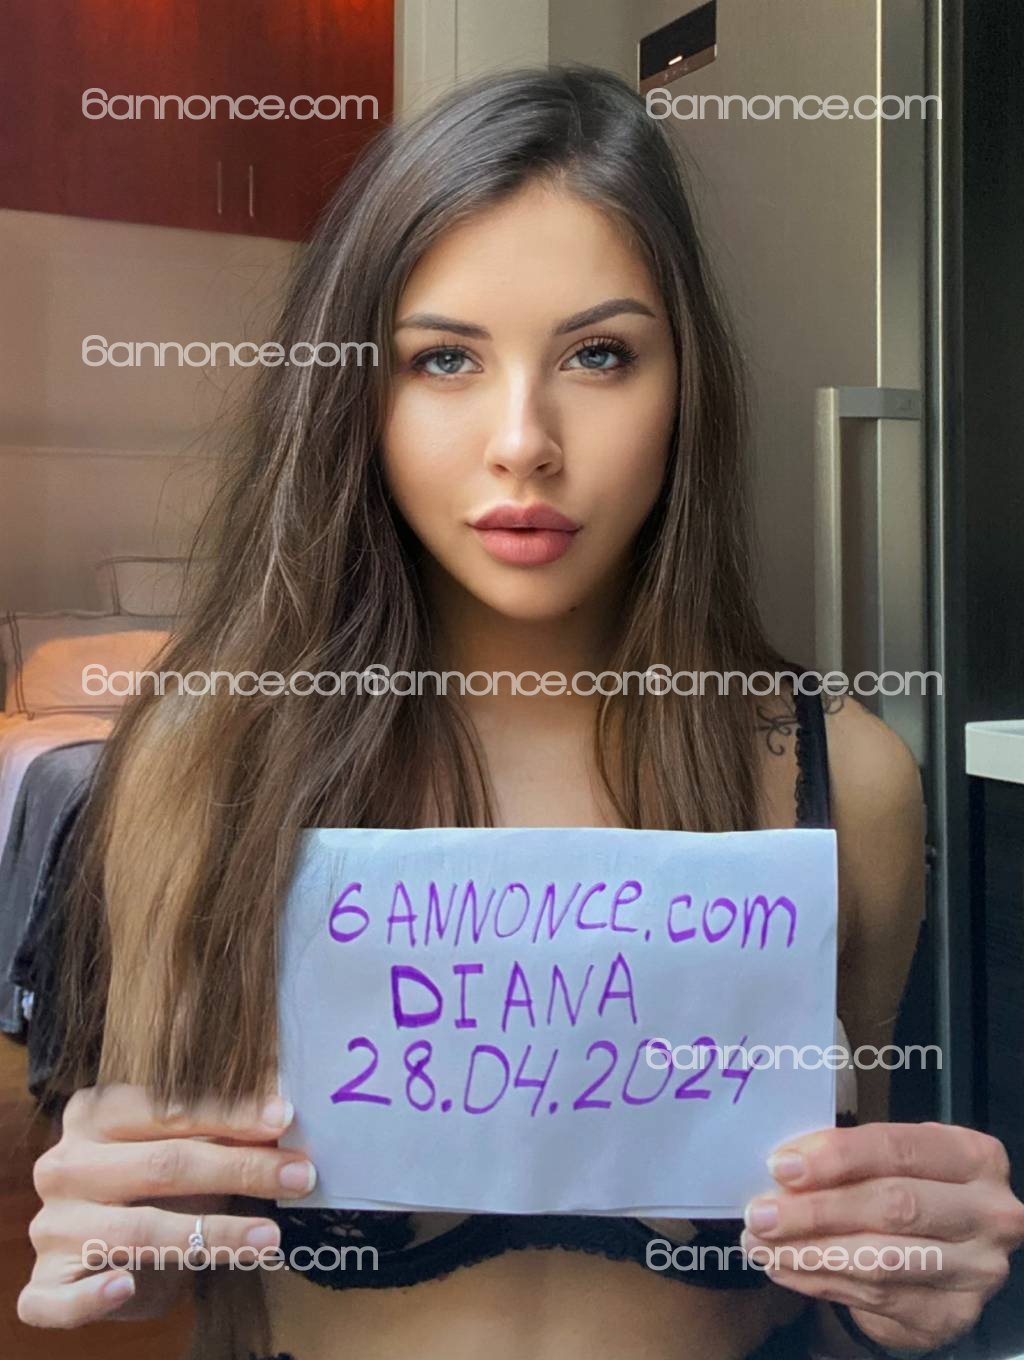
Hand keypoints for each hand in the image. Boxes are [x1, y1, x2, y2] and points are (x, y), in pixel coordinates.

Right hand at [18, 1082, 316, 1328]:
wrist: (99, 1246)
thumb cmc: (150, 1186)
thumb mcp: (179, 1147)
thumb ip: (218, 1132)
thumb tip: (284, 1116)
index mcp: (93, 1114)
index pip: (167, 1108)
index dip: (229, 1113)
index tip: (285, 1118)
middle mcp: (65, 1165)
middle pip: (163, 1165)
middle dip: (240, 1170)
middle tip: (299, 1176)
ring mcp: (51, 1226)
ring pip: (137, 1232)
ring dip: (212, 1236)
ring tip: (270, 1237)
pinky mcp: (43, 1283)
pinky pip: (62, 1298)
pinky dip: (93, 1296)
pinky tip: (125, 1288)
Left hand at [740, 1121, 1023, 1353]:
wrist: (949, 1252)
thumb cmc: (910, 1186)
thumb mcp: (892, 1158)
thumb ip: (850, 1157)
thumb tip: (784, 1166)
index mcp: (974, 1157)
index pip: (899, 1149)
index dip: (837, 1157)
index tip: (780, 1166)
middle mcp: (988, 1214)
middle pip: (893, 1207)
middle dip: (815, 1211)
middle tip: (760, 1213)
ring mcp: (976, 1271)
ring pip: (881, 1260)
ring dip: (809, 1252)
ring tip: (760, 1244)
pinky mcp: (953, 1316)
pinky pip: (875, 1299)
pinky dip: (820, 1282)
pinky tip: (783, 1268)